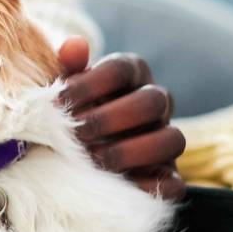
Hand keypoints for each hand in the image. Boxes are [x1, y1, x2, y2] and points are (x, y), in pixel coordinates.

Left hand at [57, 37, 184, 198]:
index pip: (121, 69)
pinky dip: (146, 186)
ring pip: (174, 139)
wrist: (77, 152)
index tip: (57, 102)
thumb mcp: (66, 90)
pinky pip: (174, 183)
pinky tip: (114, 186)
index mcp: (132, 74)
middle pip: (152, 101)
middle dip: (110, 119)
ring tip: (94, 160)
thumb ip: (68, 67)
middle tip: (77, 134)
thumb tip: (74, 45)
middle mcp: (156, 103)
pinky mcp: (169, 177)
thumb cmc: (72, 111)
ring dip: (131, 151)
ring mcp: (166, 139)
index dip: (89, 84)